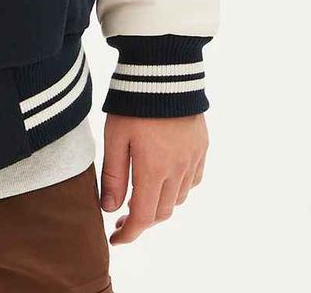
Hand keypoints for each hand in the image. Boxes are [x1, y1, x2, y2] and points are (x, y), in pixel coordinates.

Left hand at [100, 113, 207, 244]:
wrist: (165, 72)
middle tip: (121, 219)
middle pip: (162, 212)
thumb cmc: (133, 103)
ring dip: (159, 205)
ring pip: (178, 199)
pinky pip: (192, 181)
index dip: (129, 233)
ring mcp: (193, 160)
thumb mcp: (114, 137)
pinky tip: (164, 181)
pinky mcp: (201, 148)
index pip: (143, 216)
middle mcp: (178, 171)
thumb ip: (113, 175)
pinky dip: (177, 189)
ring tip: (139, 199)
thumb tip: (109, 208)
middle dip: (141, 221)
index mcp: (154, 170)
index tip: (115, 238)